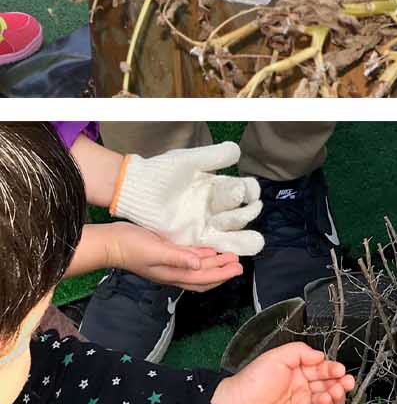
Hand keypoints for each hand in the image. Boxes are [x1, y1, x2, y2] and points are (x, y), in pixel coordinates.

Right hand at [98, 223, 241, 289]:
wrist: (110, 242)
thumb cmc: (131, 247)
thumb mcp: (156, 251)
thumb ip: (178, 258)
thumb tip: (199, 265)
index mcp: (172, 275)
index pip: (203, 279)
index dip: (222, 275)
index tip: (238, 268)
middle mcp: (173, 272)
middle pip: (203, 276)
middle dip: (222, 271)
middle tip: (238, 263)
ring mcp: (169, 264)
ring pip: (197, 268)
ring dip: (214, 264)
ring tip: (228, 256)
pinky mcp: (165, 254)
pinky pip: (189, 259)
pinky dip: (201, 256)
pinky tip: (208, 250)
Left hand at [113, 140, 263, 253]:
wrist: (136, 189)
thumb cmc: (161, 172)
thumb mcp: (189, 160)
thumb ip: (214, 156)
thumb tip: (237, 152)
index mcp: (215, 188)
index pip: (241, 191)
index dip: (248, 192)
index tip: (249, 193)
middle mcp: (213, 207)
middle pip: (239, 215)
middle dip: (245, 216)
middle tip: (249, 214)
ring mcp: (203, 223)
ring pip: (230, 233)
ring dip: (241, 239)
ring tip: (254, 243)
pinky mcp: (191, 236)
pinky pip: (212, 245)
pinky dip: (225, 249)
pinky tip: (235, 251)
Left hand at [212, 342, 352, 403]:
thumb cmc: (251, 383)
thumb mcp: (275, 357)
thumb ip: (299, 351)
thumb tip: (320, 355)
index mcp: (298, 371)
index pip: (322, 369)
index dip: (333, 370)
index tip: (340, 371)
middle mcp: (302, 388)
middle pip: (328, 385)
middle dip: (339, 384)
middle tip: (344, 384)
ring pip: (327, 400)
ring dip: (335, 397)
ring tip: (336, 396)